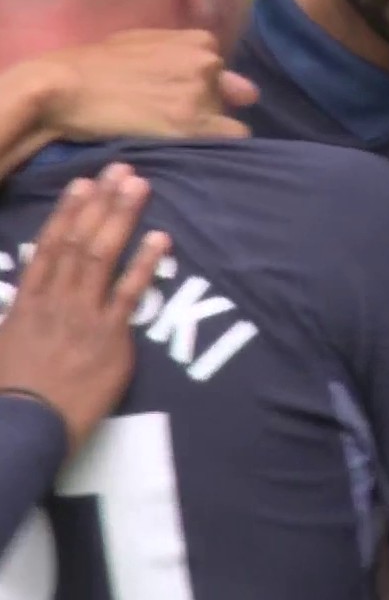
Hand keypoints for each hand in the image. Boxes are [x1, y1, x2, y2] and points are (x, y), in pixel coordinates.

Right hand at [0, 164, 168, 452]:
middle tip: (122, 170)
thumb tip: (30, 293)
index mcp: (28, 302)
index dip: (68, 212)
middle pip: (80, 241)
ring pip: (102, 256)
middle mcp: (55, 300)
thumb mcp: (4, 344)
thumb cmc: (9, 394)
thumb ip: (19, 316)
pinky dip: (145, 263)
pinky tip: (161, 238)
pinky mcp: (109, 336)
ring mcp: (83, 315)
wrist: (21, 430)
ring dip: (122, 218)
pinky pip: (129, 292)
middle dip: (102, 203)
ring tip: (139, 187)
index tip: (84, 183)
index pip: (50, 246)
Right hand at [40, 30, 258, 140]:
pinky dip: (217, 150)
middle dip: (209, 111)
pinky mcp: (190, 126)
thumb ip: (189, 58)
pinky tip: (190, 152)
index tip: (184, 102)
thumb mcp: (148, 44)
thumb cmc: (97, 64)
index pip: (224, 74)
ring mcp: (202, 95)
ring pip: (228, 123)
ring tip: (171, 137)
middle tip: (172, 121)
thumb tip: (245, 91)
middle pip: (229, 98)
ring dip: (207, 133)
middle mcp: (208, 65)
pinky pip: (229, 143)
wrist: (65, 86)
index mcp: (201, 42)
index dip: (208, 91)